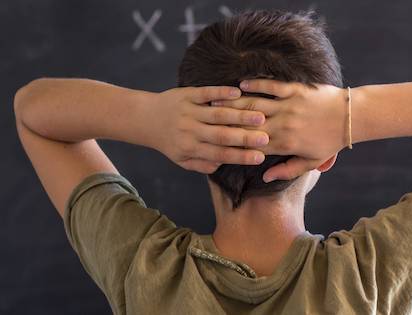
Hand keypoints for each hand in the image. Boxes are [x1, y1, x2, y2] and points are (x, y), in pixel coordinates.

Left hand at [147, 86, 270, 173]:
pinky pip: (206, 93)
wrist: (145, 118)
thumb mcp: (182, 160)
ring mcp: (189, 112)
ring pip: (217, 114)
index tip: (260, 157)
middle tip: (266, 138)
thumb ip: (202, 165)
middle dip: (245, 137)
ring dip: (240, 115)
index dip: (240, 156)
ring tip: (260, 116)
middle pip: (221, 135)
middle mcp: (190, 131)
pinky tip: (238, 92)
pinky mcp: (187, 95)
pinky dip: (221, 93)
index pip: (219, 154)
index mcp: (191, 149)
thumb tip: (221, 165)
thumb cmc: (169, 141)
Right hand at [214, 80, 346, 180]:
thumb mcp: (311, 162)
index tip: (216, 141)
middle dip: (226, 121)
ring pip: (255, 104)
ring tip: (216, 101)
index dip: (233, 143)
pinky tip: (241, 85)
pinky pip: (271, 86)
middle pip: (248, 123)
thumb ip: (287, 170)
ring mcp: (289, 105)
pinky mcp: (295, 90)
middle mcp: (284, 124)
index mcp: (286, 144)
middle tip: (206, 119)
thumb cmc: (330, 142)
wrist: (350, 117)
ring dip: (234, 102)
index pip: (252, 144)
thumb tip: (264, 176)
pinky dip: (255, 84)